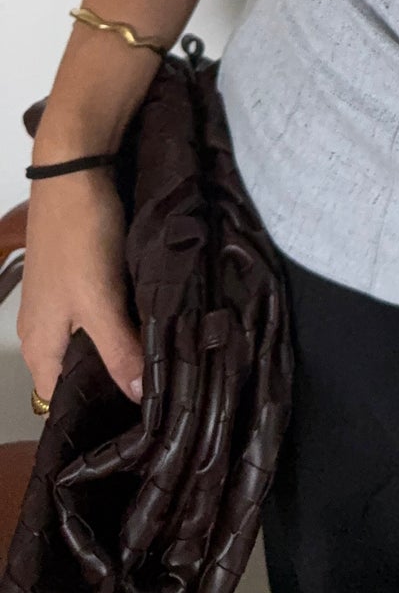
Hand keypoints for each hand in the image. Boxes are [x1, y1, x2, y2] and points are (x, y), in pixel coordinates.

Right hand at [17, 166, 144, 408]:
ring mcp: (59, 303)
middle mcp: (43, 331)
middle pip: (77, 372)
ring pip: (90, 341)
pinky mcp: (78, 278)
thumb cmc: (81, 238)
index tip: (138, 420)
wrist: (74, 172)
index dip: (94, 410)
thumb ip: (119, 351)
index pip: (60, 400)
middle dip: (113, 380)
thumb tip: (138, 399)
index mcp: (40, 347)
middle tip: (160, 391)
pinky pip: (98, 314)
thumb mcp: (101, 301)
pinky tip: (150, 323)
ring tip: (164, 361)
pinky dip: (121, 321)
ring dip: (121, 348)